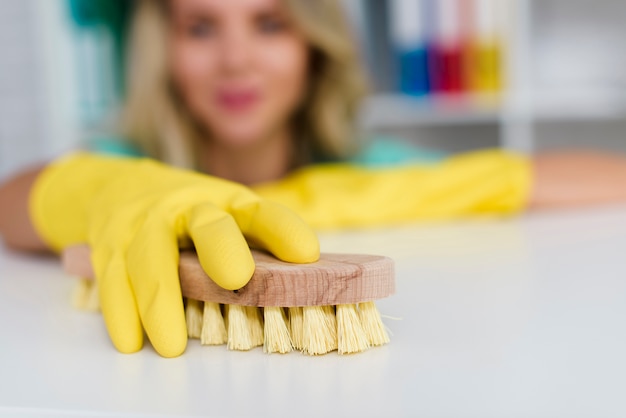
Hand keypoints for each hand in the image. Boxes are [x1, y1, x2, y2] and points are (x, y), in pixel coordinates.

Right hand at [30, 153, 318, 356]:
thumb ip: (263, 242)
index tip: (307, 253)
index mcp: (226, 202)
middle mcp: (186, 207)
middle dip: (221, 248)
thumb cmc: (190, 212)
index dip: (283, 230)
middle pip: (206, 225)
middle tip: (237, 279)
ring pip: (150, 258)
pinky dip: (120, 311)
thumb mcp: (229, 216)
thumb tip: (307, 274)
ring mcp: (144, 222)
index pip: (259, 213)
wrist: (121, 187)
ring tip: (173, 345)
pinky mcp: (108, 243)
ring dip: (159, 301)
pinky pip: (112, 278)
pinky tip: (131, 341)